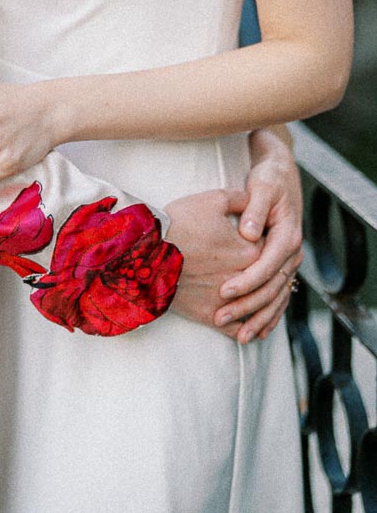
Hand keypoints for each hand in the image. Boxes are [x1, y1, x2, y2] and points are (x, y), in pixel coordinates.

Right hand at [165, 189, 262, 338]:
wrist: (147, 253)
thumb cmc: (179, 223)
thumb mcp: (212, 200)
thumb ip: (241, 199)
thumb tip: (257, 200)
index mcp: (251, 251)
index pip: (272, 250)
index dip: (268, 244)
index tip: (261, 241)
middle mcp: (246, 280)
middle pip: (267, 281)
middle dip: (268, 277)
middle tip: (266, 272)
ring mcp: (229, 301)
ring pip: (255, 309)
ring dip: (261, 308)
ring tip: (261, 305)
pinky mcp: (211, 316)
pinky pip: (236, 329)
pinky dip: (243, 330)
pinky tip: (246, 331)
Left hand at [213, 128, 302, 342]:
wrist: (280, 176)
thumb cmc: (268, 180)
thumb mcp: (261, 189)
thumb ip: (253, 210)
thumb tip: (247, 232)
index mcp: (287, 235)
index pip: (266, 265)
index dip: (245, 280)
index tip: (223, 291)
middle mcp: (291, 253)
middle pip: (271, 288)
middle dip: (247, 307)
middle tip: (221, 318)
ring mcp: (288, 262)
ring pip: (276, 298)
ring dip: (257, 318)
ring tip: (237, 336)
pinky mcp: (280, 266)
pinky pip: (277, 297)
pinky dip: (267, 315)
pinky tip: (254, 331)